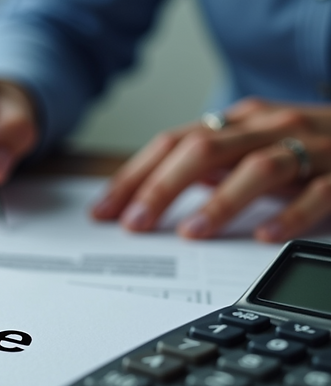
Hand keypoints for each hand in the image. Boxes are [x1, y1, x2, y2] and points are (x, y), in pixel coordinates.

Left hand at [92, 97, 330, 242]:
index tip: (104, 211)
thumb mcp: (250, 148)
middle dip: (162, 188)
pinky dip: (290, 214)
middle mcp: (268, 127)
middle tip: (135, 224)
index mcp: (238, 122)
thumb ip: (206, 166)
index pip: (171, 143)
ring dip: (219, 202)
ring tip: (191, 233)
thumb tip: (148, 193)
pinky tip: (266, 235)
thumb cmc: (308, 144)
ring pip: (258, 168)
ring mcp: (310, 147)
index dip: (133, 177)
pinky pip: (317, 192)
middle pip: (204, 150)